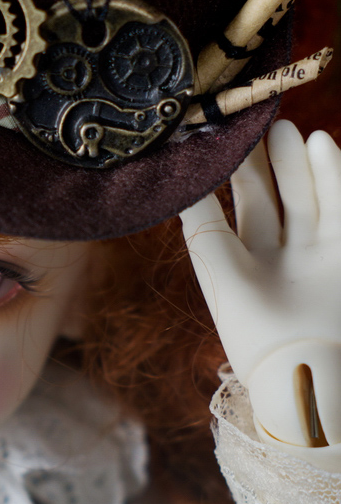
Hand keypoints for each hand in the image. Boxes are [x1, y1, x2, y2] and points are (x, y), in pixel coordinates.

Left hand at [180, 119, 340, 450]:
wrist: (311, 380)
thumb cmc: (257, 337)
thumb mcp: (221, 279)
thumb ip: (204, 227)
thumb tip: (178, 180)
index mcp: (233, 270)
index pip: (220, 213)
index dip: (217, 177)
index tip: (211, 136)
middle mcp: (273, 262)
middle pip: (264, 200)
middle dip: (260, 163)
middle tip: (253, 123)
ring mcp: (312, 258)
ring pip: (304, 200)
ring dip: (297, 164)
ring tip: (288, 128)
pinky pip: (337, 210)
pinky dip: (333, 178)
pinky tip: (324, 144)